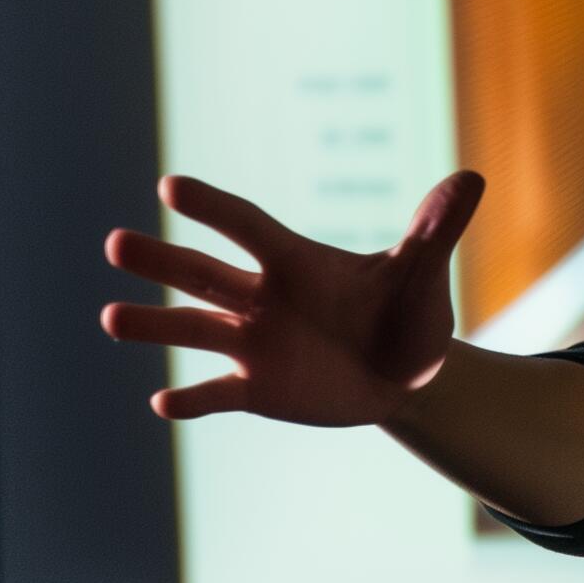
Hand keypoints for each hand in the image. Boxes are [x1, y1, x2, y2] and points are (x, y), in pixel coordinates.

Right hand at [100, 170, 484, 427]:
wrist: (409, 377)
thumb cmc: (409, 314)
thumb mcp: (423, 273)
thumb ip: (437, 229)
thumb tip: (472, 178)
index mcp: (297, 262)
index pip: (247, 226)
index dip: (213, 208)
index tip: (171, 187)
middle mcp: (263, 298)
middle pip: (203, 274)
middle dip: (160, 261)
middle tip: (115, 244)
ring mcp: (254, 344)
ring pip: (194, 330)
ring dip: (154, 325)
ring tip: (111, 316)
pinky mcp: (257, 388)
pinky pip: (217, 393)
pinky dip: (193, 399)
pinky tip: (164, 404)